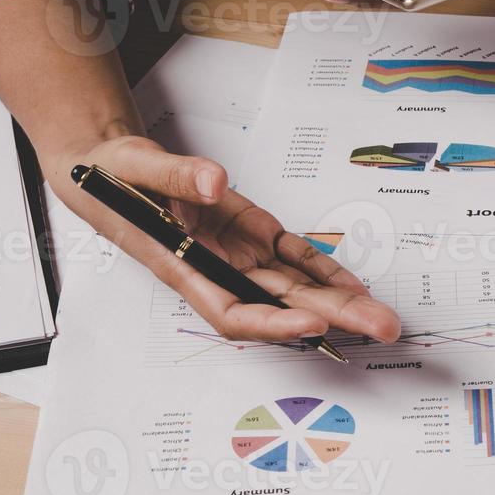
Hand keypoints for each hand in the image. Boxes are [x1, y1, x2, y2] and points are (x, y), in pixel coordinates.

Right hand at [56, 136, 401, 344]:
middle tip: (381, 327)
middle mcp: (220, 270)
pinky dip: (327, 270)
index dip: (274, 324)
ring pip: (298, 288)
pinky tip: (357, 286)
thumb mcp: (133, 167)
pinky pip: (297, 258)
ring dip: (342, 302)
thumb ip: (175, 176)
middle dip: (334, 318)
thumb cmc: (113, 179)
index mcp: (185, 266)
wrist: (112, 171)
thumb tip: (213, 182)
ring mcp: (240, 255)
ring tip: (383, 316)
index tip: (313, 323)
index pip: (233, 311)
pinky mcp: (254, 235)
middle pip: (283, 307)